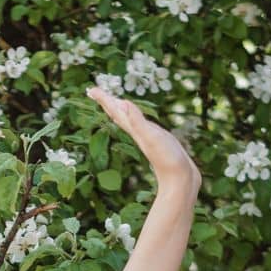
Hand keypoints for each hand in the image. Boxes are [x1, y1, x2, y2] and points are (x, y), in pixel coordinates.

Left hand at [86, 84, 200, 191]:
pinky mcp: (158, 142)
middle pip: (118, 114)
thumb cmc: (167, 159)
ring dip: (120, 110)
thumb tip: (122, 103)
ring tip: (114, 102)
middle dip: (107, 102)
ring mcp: (147, 138)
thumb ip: (137, 121)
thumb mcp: (151, 137)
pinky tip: (139, 121)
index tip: (90, 88)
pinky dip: (138, 120)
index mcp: (134, 130)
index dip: (104, 99)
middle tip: (93, 91)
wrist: (180, 181)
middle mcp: (138, 133)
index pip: (115, 110)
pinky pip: (142, 127)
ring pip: (129, 120)